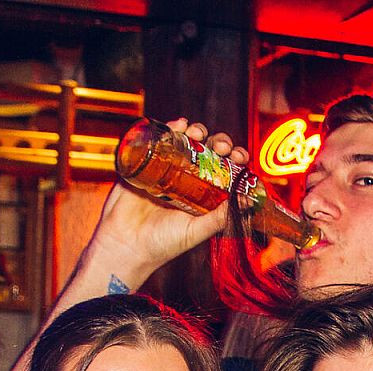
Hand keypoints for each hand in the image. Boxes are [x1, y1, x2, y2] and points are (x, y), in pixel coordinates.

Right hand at [85, 118, 250, 284]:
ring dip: (199, 132)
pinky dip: (173, 127)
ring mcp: (168, 168)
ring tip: (198, 134)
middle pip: (210, 151)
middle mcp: (188, 178)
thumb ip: (220, 217)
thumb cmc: (163, 244)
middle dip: (220, 143)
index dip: (235, 160)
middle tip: (222, 147)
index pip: (226, 170)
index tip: (239, 158)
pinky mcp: (147, 161)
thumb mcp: (197, 231)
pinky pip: (161, 139)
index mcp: (204, 193)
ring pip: (188, 141)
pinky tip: (181, 125)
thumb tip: (247, 199)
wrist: (125, 244)